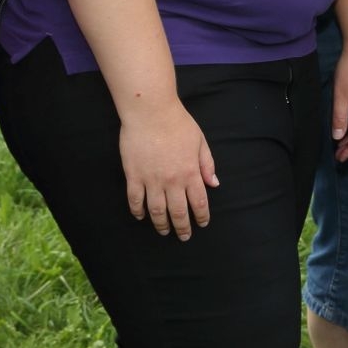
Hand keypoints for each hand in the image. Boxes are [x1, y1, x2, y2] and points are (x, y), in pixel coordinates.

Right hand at [120, 99, 219, 238]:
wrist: (151, 111)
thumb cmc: (178, 123)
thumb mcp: (200, 141)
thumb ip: (207, 164)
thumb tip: (214, 184)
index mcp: (190, 172)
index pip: (199, 202)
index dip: (202, 216)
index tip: (202, 224)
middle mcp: (172, 180)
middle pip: (179, 212)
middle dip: (183, 228)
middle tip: (184, 236)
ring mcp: (152, 180)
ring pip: (157, 211)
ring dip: (161, 224)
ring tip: (164, 231)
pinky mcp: (134, 176)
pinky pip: (135, 200)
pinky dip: (138, 211)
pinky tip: (141, 216)